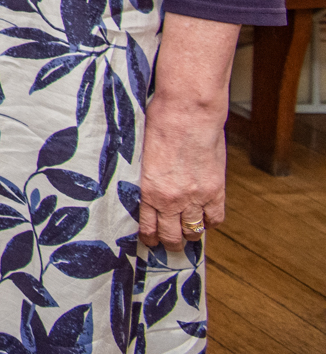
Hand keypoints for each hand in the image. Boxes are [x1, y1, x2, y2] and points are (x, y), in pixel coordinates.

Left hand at [137, 15, 236, 250]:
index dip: (148, 237)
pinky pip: (215, 218)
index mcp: (147, 190)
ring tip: (185, 233)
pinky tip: (204, 218)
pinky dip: (209, 222)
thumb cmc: (156, 124)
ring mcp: (196, 197)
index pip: (146, 226)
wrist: (187, 111)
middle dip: (168, 242)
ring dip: (189, 234)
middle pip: (171, 236)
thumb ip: (141, 175)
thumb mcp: (139, 153)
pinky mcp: (215, 190)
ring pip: (193, 231)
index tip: (148, 240)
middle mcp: (171, 199)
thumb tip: (137, 187)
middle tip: (167, 242)